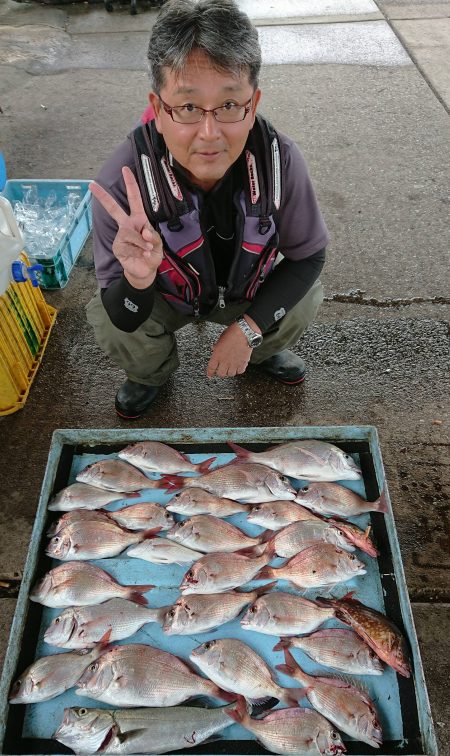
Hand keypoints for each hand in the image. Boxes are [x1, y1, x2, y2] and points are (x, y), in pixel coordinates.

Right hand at [89, 166, 162, 288]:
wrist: (144, 270)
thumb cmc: (152, 254)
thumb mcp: (158, 245)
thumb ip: (154, 237)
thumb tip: (143, 232)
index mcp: (139, 219)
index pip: (135, 199)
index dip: (131, 184)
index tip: (125, 169)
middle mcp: (127, 224)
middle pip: (114, 208)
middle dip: (103, 196)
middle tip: (92, 184)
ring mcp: (120, 235)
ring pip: (131, 234)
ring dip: (143, 243)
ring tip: (147, 250)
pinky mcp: (117, 247)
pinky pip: (129, 246)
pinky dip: (138, 252)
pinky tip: (140, 255)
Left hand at [207, 320, 258, 377]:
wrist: (244, 332)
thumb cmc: (232, 333)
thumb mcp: (220, 339)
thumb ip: (217, 346)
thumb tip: (215, 348)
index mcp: (217, 355)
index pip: (211, 368)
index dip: (210, 373)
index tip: (210, 375)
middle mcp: (225, 361)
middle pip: (221, 374)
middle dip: (220, 373)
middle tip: (222, 370)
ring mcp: (234, 363)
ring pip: (231, 374)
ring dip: (230, 372)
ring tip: (230, 368)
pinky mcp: (242, 363)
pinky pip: (240, 371)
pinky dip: (239, 370)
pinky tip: (238, 366)